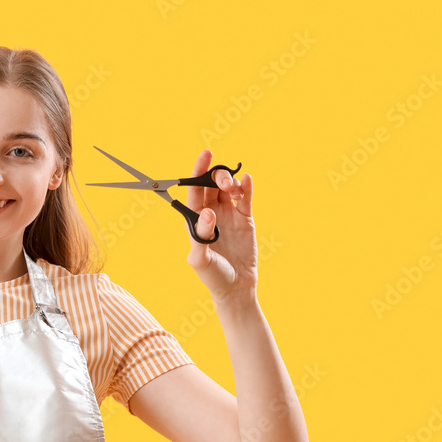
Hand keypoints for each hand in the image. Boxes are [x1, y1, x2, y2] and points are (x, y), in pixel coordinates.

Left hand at [184, 149, 258, 302]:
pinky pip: (245, 198)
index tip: (205, 155)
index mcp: (195, 219)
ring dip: (231, 182)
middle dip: (217, 177)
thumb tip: (208, 213)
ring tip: (235, 190)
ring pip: (228, 188)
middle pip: (211, 185)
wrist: (236, 287)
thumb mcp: (200, 260)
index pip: (194, 190)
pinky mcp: (245, 219)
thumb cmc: (213, 276)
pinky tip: (247, 179)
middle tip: (226, 185)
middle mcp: (210, 213)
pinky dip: (247, 187)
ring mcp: (228, 214)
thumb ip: (201, 236)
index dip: (197, 171)